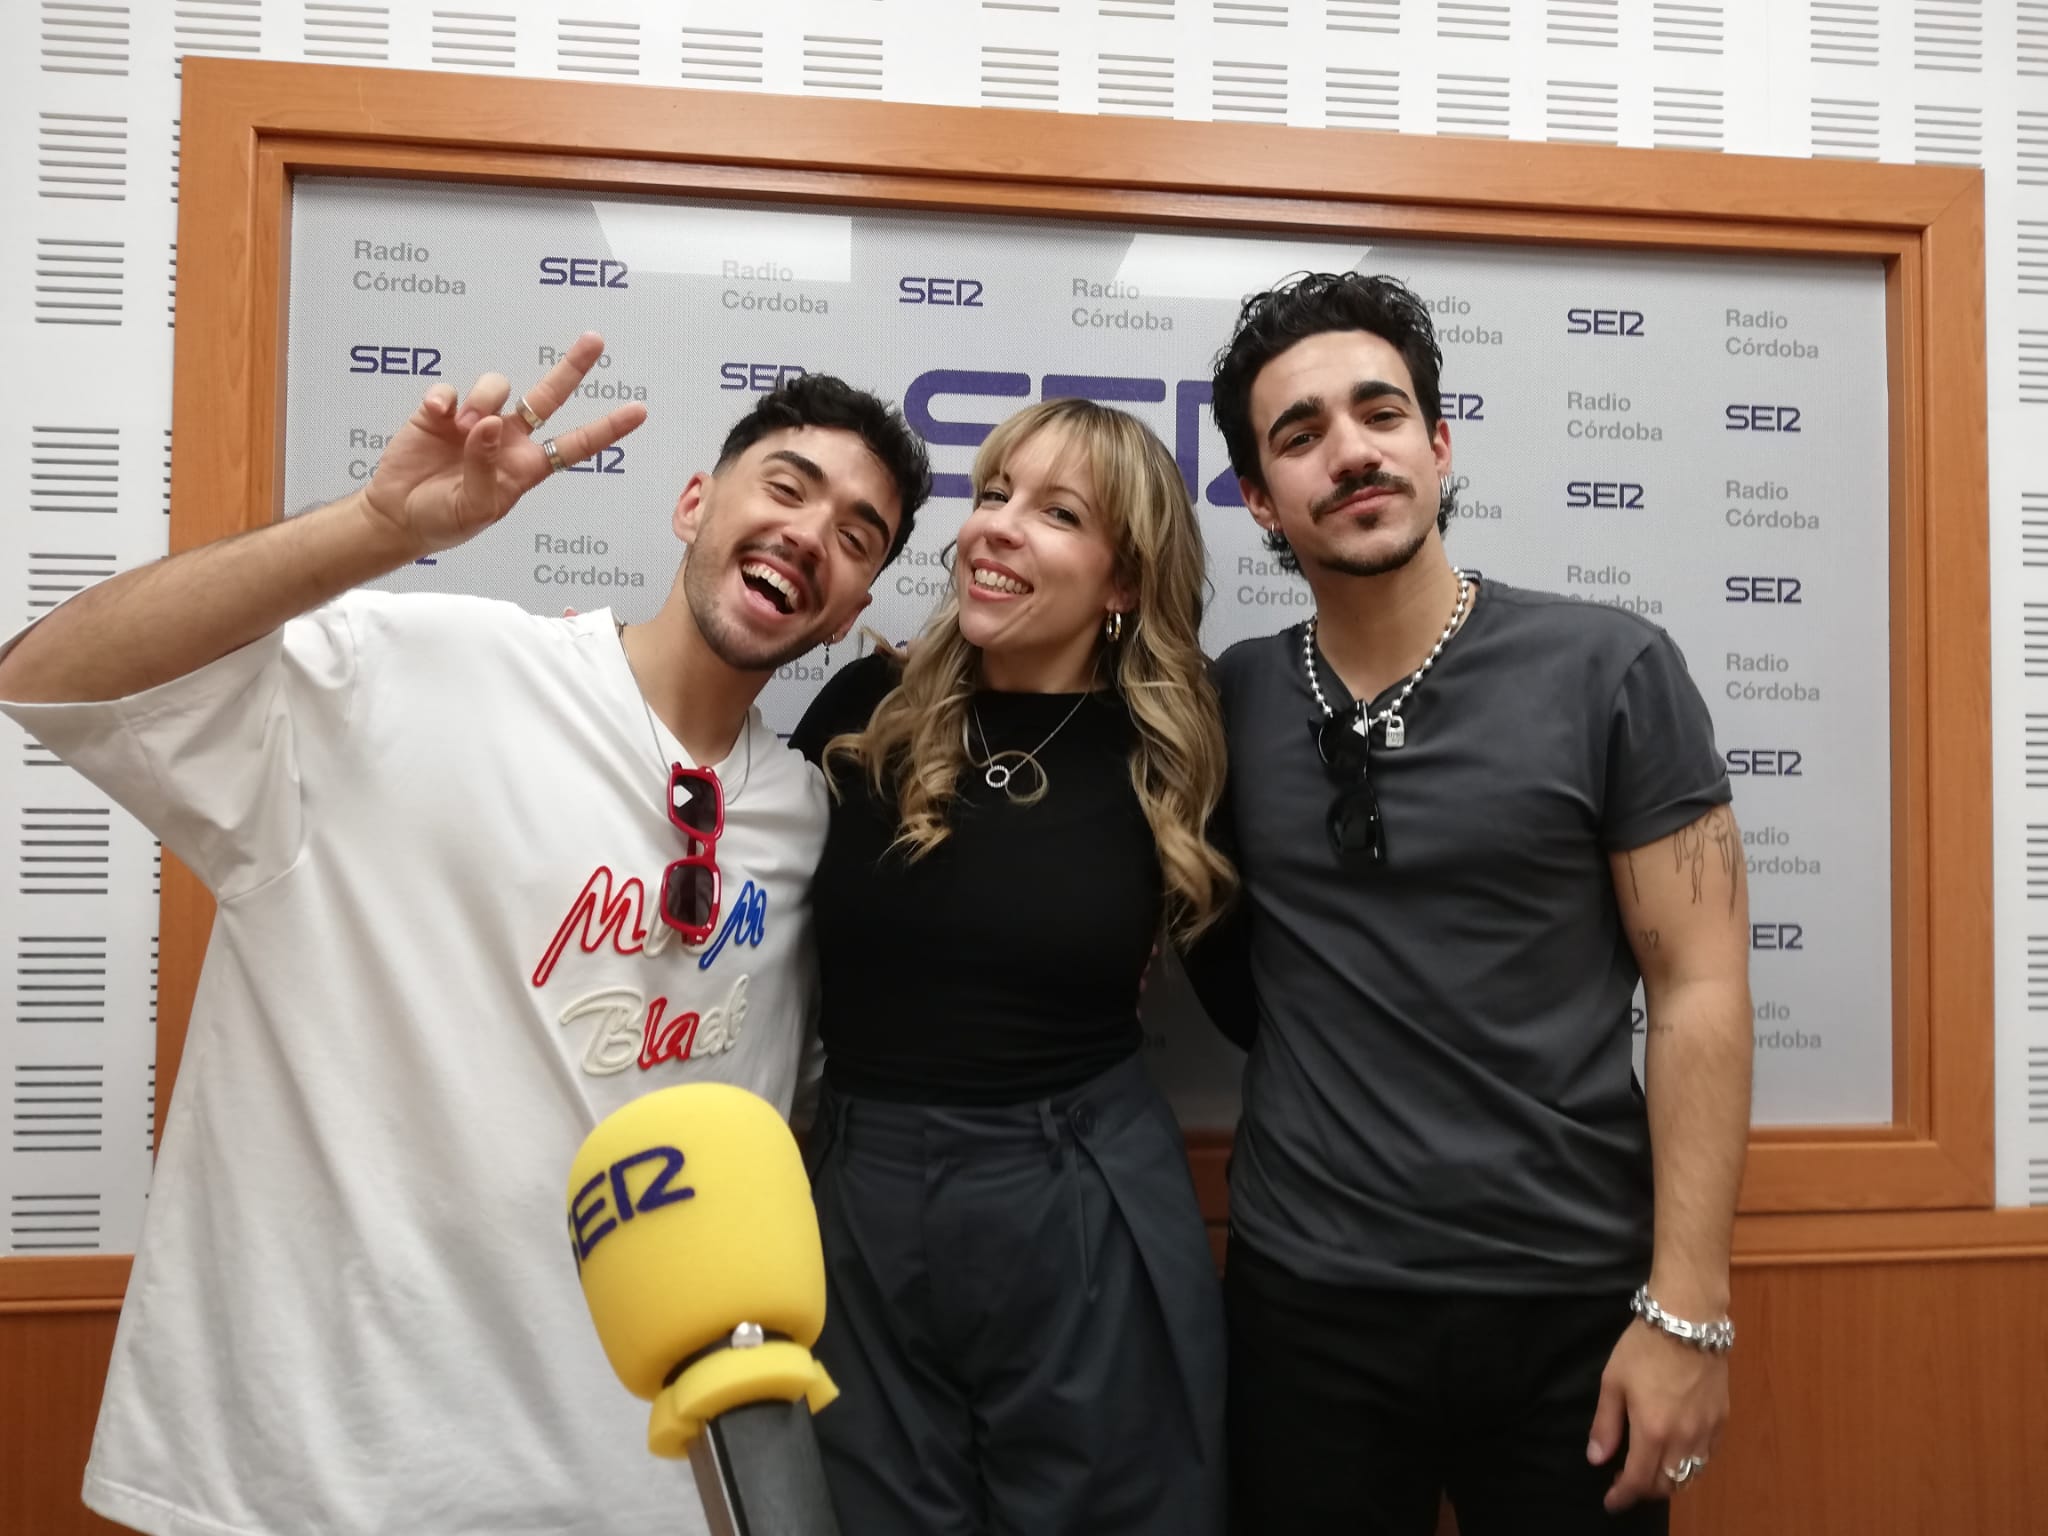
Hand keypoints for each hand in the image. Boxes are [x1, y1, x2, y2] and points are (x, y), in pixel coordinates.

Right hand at [360, 332, 646, 558]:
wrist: (398, 515)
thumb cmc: (445, 520)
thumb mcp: (475, 507)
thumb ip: (485, 467)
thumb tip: (490, 425)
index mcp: (526, 466)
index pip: (575, 445)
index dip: (606, 429)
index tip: (639, 411)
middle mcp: (508, 438)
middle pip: (547, 396)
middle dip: (572, 367)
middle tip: (596, 340)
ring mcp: (475, 421)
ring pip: (496, 386)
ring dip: (483, 402)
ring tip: (463, 431)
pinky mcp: (440, 412)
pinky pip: (450, 389)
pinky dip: (444, 399)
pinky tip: (436, 416)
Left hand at [1586, 1320, 1727, 1510]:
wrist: (1688, 1320)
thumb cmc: (1643, 1347)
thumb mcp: (1613, 1382)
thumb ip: (1605, 1425)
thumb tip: (1597, 1460)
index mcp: (1653, 1431)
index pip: (1639, 1481)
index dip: (1623, 1496)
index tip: (1611, 1503)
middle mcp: (1684, 1439)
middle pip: (1667, 1485)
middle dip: (1645, 1490)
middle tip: (1626, 1481)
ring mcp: (1707, 1431)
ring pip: (1690, 1474)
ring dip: (1668, 1480)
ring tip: (1650, 1469)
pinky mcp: (1722, 1419)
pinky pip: (1706, 1456)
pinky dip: (1689, 1464)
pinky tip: (1676, 1452)